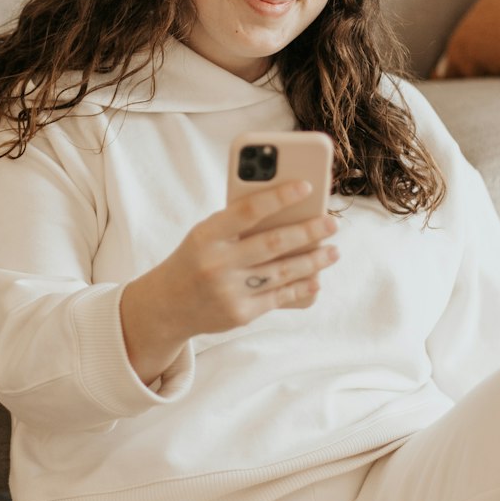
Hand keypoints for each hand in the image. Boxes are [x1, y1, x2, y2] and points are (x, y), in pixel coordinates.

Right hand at [120, 180, 338, 381]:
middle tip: (332, 223)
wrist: (166, 305)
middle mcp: (216, 263)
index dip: (279, 196)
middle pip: (273, 243)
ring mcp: (228, 291)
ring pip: (283, 272)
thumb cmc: (196, 258)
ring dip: (314, 261)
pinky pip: (279, 297)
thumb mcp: (206, 235)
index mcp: (206, 234)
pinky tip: (316, 278)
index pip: (248, 210)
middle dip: (309, 232)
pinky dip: (302, 286)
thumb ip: (239, 224)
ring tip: (333, 251)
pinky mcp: (240, 314)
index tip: (306, 186)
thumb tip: (291, 213)